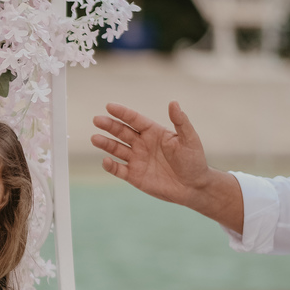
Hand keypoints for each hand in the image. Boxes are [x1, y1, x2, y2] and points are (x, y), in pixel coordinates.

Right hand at [91, 102, 244, 233]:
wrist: (194, 187)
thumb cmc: (194, 161)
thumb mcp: (189, 139)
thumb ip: (180, 121)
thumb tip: (173, 102)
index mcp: (153, 132)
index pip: (134, 120)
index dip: (122, 113)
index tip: (109, 106)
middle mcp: (142, 144)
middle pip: (121, 132)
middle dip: (109, 126)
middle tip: (97, 120)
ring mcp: (136, 160)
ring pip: (116, 149)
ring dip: (105, 144)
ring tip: (94, 138)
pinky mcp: (134, 176)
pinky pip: (118, 170)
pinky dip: (110, 166)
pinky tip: (106, 161)